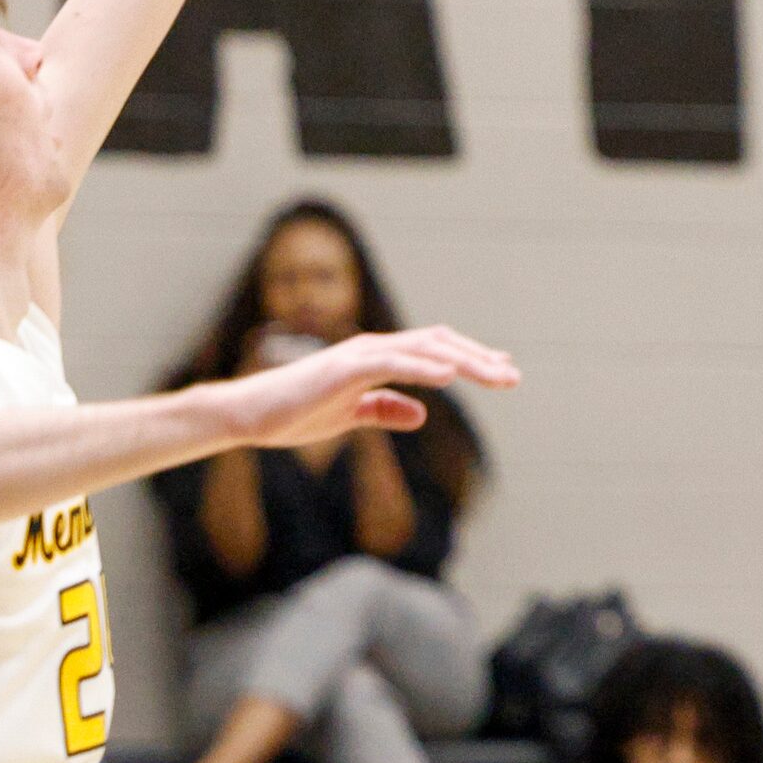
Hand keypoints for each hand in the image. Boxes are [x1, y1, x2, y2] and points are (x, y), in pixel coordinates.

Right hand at [219, 326, 517, 446]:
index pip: (435, 351)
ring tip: (497, 375)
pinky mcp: (345, 368)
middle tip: (513, 376)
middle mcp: (374, 348)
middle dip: (479, 359)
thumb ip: (384, 410)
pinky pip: (392, 364)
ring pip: (425, 349)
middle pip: (439, 344)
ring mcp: (360, 354)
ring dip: (464, 361)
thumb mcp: (350, 417)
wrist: (249, 416)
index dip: (471, 358)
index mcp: (377, 359)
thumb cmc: (293, 414)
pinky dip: (423, 366)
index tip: (503, 369)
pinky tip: (450, 374)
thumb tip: (421, 414)